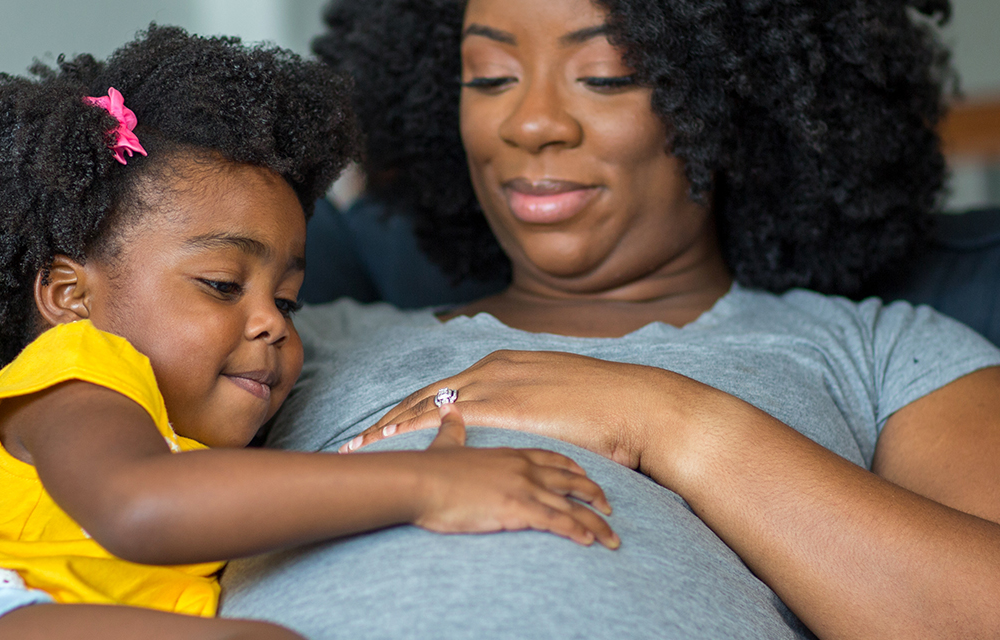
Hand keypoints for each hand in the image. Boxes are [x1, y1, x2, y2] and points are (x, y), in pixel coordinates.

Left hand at [341, 350, 740, 471]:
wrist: (641, 407)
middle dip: (389, 419)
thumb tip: (526, 429)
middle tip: (358, 441)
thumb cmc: (610, 413)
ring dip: (390, 428)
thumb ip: (535, 410)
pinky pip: (444, 419)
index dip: (413, 409)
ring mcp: (497, 383)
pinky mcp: (504, 405)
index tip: (386, 427)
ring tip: (361, 448)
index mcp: (506, 364)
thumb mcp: (562, 402)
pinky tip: (391, 447)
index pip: (447, 389)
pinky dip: (411, 432)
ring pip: (426, 405)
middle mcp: (494, 367)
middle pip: (426, 394)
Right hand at [406, 403, 619, 547]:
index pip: (552, 458)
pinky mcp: (517, 508)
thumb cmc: (427, 469)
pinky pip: (556, 521)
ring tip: (611, 538)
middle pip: (571, 480)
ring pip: (571, 504)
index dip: (573, 469)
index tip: (587, 477)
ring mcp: (523, 486)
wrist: (417, 481)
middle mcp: (523, 467)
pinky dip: (577, 531)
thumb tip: (448, 412)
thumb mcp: (446, 444)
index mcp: (510, 452)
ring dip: (595, 522)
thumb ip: (453, 429)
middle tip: (611, 508)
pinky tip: (589, 541)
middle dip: (594, 494)